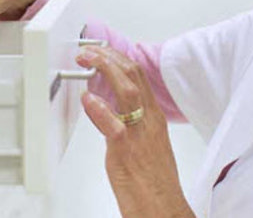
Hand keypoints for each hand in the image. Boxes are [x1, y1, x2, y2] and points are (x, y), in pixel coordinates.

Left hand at [76, 46, 194, 217]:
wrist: (164, 209)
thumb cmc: (155, 181)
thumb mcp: (146, 143)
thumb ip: (130, 122)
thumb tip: (109, 107)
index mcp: (154, 117)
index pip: (139, 76)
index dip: (119, 59)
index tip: (103, 51)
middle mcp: (150, 120)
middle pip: (134, 76)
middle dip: (110, 57)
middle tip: (90, 50)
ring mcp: (139, 134)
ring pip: (128, 91)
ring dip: (105, 70)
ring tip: (87, 60)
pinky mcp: (127, 151)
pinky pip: (114, 125)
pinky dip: (99, 108)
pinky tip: (88, 98)